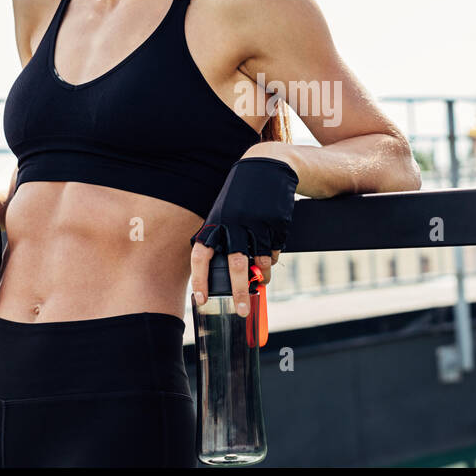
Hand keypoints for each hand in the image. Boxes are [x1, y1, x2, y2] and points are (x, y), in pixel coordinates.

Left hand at [190, 156, 297, 316]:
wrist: (267, 166)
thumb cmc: (241, 195)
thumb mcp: (224, 212)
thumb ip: (222, 240)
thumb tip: (226, 274)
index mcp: (216, 222)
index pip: (201, 256)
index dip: (199, 280)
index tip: (200, 299)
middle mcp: (234, 224)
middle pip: (235, 266)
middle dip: (239, 291)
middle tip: (242, 310)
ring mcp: (257, 223)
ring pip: (260, 261)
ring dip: (262, 276)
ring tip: (263, 282)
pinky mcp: (277, 223)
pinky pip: (275, 251)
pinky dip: (273, 258)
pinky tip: (271, 256)